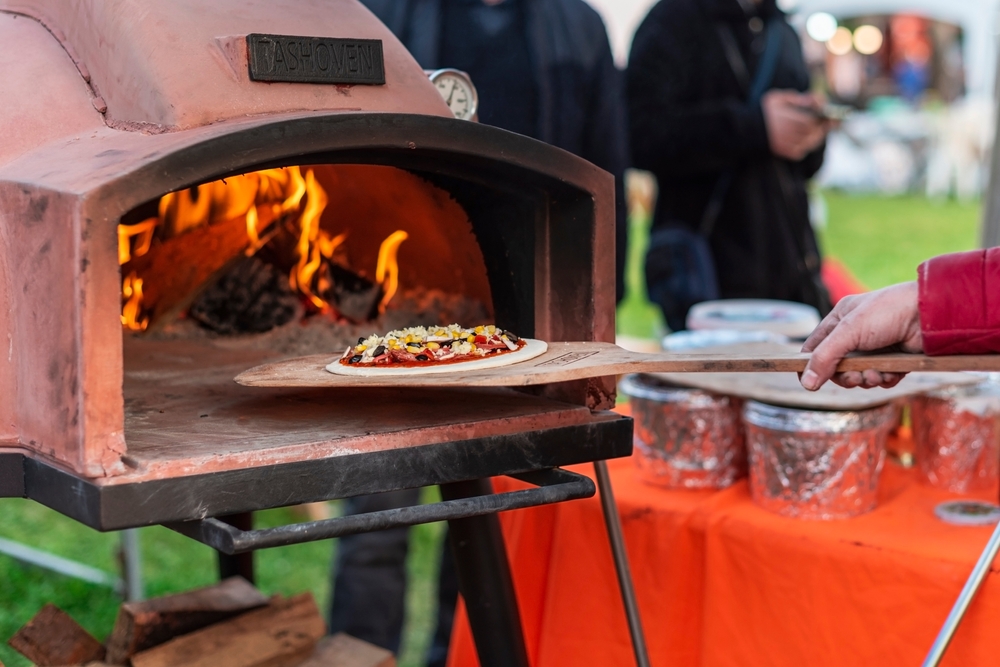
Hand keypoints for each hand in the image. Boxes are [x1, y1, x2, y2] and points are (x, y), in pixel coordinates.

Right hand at [762, 90, 828, 160]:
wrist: (746, 129)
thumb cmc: (764, 110)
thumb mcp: (777, 98)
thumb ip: (796, 98)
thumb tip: (814, 100)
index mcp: (784, 118)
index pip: (809, 121)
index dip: (822, 119)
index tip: (831, 116)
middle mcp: (784, 133)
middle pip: (810, 132)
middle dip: (822, 128)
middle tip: (831, 123)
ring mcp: (783, 144)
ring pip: (807, 143)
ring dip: (816, 137)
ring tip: (821, 131)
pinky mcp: (781, 152)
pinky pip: (799, 152)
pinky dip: (805, 147)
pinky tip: (807, 140)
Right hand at [800, 282, 922, 389]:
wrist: (932, 315)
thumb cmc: (889, 311)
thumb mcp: (849, 331)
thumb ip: (825, 357)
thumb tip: (806, 382)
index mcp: (840, 320)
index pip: (814, 347)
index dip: (810, 365)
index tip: (808, 382)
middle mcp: (855, 334)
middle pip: (836, 367)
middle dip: (845, 376)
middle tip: (854, 377)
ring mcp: (876, 348)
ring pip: (859, 375)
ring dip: (866, 378)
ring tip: (876, 373)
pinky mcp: (894, 360)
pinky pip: (881, 378)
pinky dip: (885, 379)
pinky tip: (892, 372)